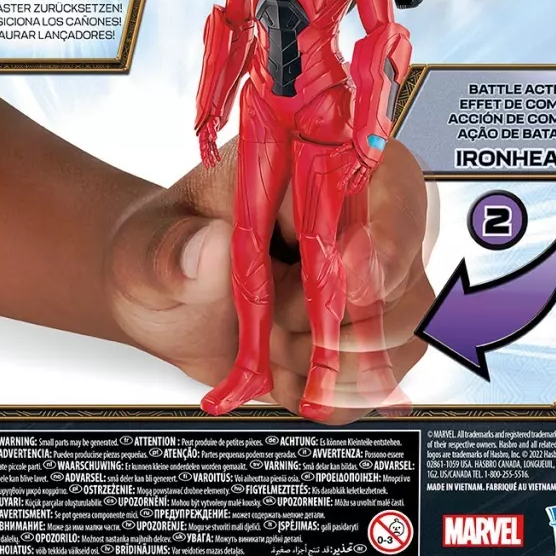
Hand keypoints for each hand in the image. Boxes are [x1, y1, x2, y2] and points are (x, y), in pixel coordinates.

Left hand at [105, 138, 433, 422]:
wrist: (162, 297)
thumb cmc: (162, 246)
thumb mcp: (147, 241)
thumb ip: (171, 247)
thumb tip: (209, 246)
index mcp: (317, 161)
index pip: (393, 187)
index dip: (383, 238)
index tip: (346, 280)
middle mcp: (358, 216)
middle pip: (408, 272)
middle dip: (335, 320)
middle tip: (272, 324)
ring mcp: (370, 276)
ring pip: (406, 329)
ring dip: (332, 361)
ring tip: (272, 347)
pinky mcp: (365, 328)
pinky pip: (384, 376)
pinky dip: (331, 393)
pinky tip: (284, 374)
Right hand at [197, 118, 220, 168]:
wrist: (213, 112)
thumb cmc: (212, 116)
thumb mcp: (213, 121)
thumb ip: (213, 129)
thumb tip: (214, 137)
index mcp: (202, 133)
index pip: (202, 143)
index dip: (203, 150)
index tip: (204, 157)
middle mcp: (204, 136)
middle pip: (204, 149)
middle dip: (205, 157)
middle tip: (207, 165)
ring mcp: (208, 138)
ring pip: (208, 149)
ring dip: (210, 157)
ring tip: (212, 165)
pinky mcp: (212, 138)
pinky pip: (213, 147)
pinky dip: (215, 153)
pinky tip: (217, 159)